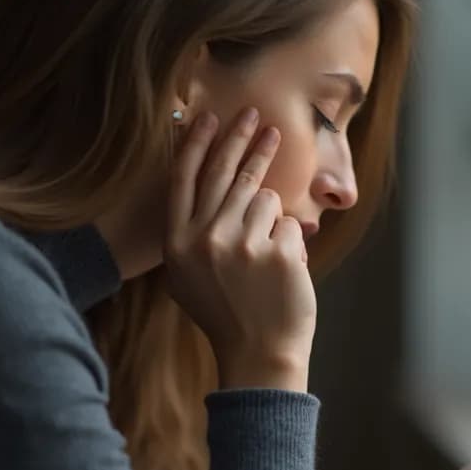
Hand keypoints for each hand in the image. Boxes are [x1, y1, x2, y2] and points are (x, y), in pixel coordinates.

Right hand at [163, 108, 315, 391]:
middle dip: (243, 139)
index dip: (197, 143)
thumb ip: (188, 234)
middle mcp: (205, 239)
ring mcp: (242, 245)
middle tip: (258, 117)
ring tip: (267, 255)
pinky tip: (284, 271)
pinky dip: (293, 242)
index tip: (209, 115)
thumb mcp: (185, 277)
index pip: (185, 178)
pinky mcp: (277, 252)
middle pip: (228, 173)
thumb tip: (201, 182)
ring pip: (265, 198)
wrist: (258, 354)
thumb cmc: (225, 314)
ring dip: (272, 220)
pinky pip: (291, 222)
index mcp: (177, 244)